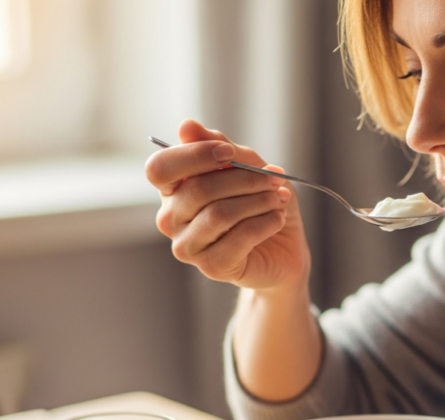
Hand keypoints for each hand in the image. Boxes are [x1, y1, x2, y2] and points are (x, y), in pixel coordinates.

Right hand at [146, 119, 310, 290]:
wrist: (285, 247)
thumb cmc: (261, 202)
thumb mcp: (247, 165)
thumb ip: (219, 146)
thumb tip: (186, 126)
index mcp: (173, 189)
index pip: (160, 168)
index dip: (194, 155)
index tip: (230, 154)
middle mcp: (171, 219)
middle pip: (198, 189)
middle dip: (245, 179)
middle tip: (274, 177)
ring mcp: (188, 246)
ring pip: (220, 214)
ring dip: (259, 200)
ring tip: (278, 198)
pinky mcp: (211, 267)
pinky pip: (239, 238)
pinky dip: (266, 223)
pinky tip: (276, 219)